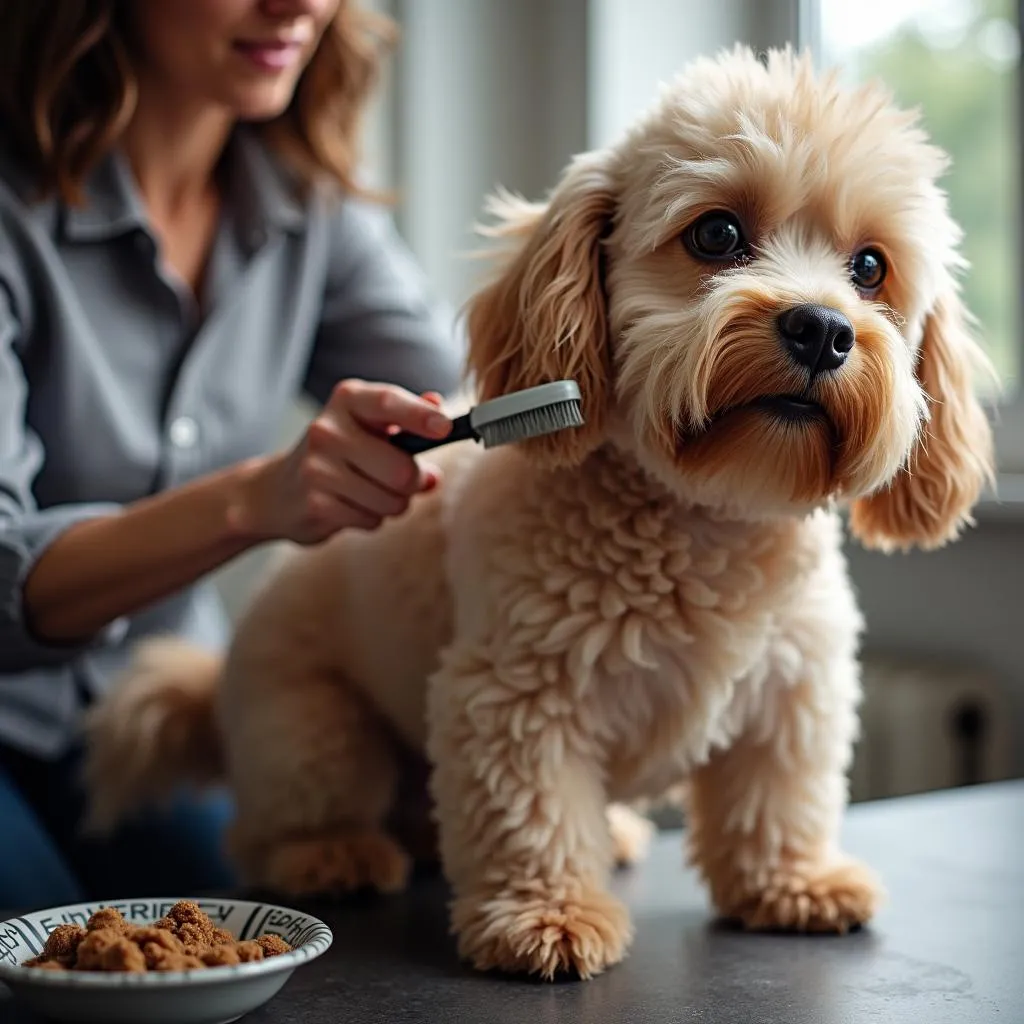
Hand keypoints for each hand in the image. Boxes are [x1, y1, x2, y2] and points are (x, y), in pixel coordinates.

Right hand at [234, 380, 451, 544]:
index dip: (420, 415)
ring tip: (372, 493)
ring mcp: (317, 467)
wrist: (276, 490)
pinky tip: (351, 506)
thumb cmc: (338, 453)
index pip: (387, 401)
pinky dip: (372, 518)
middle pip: (401, 469)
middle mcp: (327, 429)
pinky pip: (372, 519)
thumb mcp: (368, 425)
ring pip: (391, 500)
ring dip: (394, 504)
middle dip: (414, 482)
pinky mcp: (315, 503)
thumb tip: (439, 410)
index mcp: (347, 400)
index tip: (446, 427)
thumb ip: (406, 419)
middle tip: (407, 481)